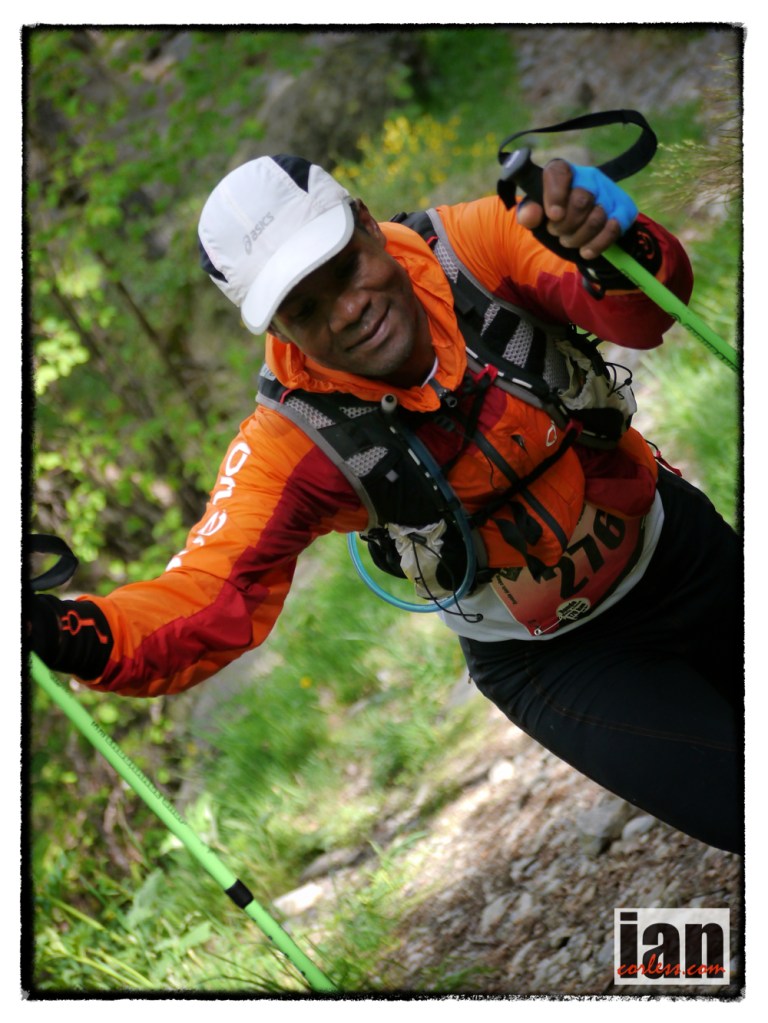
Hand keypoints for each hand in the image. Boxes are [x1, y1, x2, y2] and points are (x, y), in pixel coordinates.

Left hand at [516, 159, 637, 260]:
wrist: (582, 231)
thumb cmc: (556, 219)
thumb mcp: (537, 217)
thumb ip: (529, 213)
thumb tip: (531, 213)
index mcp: (565, 173)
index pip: (559, 172)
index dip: (555, 194)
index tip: (553, 215)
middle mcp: (589, 178)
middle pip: (581, 200)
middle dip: (565, 225)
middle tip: (557, 232)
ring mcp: (609, 193)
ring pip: (597, 217)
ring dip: (578, 237)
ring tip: (569, 241)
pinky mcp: (624, 210)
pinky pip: (613, 228)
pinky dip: (596, 244)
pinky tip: (586, 251)